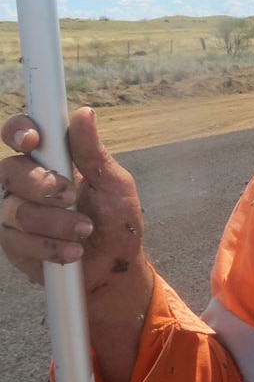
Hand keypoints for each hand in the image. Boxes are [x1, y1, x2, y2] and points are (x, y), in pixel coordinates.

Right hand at [0, 107, 144, 289]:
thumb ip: (93, 153)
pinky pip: (18, 242)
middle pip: (9, 170)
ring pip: (15, 210)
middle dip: (41, 184)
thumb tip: (84, 114)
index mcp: (50, 160)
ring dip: (54, 222)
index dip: (18, 131)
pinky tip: (73, 252)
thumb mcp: (114, 184)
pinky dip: (50, 247)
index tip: (32, 140)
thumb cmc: (116, 221)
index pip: (20, 134)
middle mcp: (26, 183)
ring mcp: (16, 214)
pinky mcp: (15, 244)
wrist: (116, 267)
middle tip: (70, 197)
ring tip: (84, 230)